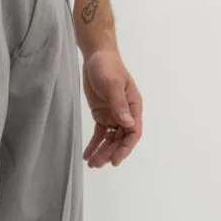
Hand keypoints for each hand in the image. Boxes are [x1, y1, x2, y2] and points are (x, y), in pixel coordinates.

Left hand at [81, 48, 142, 167]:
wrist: (96, 56)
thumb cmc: (108, 67)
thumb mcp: (113, 84)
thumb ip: (119, 104)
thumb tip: (127, 124)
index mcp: (134, 107)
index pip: (133, 132)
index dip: (126, 148)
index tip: (115, 160)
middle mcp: (126, 114)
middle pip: (120, 139)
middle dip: (110, 153)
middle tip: (98, 164)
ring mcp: (114, 116)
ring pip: (110, 139)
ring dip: (102, 151)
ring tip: (92, 164)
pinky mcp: (102, 115)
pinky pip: (100, 134)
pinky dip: (94, 144)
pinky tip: (87, 155)